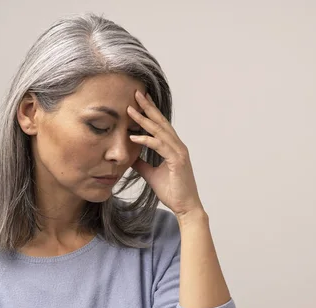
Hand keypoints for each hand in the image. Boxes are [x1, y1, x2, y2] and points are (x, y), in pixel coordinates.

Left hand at [127, 90, 202, 216]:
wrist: (185, 207)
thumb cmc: (172, 191)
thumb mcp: (151, 175)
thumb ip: (142, 164)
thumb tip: (129, 156)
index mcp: (173, 148)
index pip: (160, 126)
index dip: (150, 112)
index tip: (138, 101)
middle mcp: (178, 146)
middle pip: (161, 122)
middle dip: (148, 107)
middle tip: (136, 93)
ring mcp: (179, 152)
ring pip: (159, 131)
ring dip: (144, 119)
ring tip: (130, 109)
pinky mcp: (177, 161)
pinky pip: (159, 146)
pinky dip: (146, 140)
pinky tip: (134, 136)